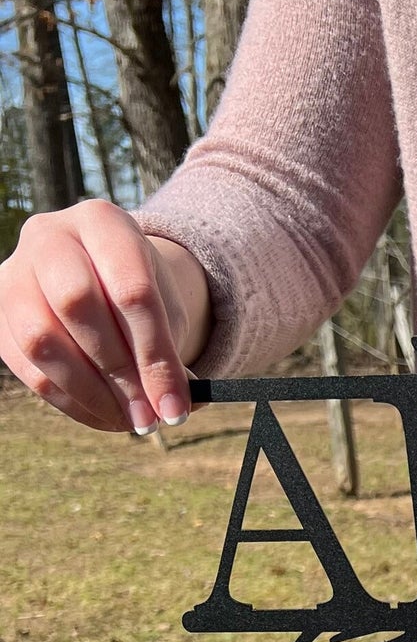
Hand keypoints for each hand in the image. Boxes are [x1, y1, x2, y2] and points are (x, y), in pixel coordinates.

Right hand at [0, 200, 210, 432]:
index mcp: (102, 222)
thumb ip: (170, 354)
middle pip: (76, 303)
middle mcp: (49, 236)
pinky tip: (103, 415)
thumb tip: (173, 408)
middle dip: (119, 371)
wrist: (98, 275)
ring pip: (41, 338)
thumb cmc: (138, 295)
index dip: (156, 356)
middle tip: (147, 416)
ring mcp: (15, 271)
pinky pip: (27, 367)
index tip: (175, 407)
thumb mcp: (167, 311)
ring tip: (128, 419)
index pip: (131, 289)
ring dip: (90, 392)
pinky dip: (70, 401)